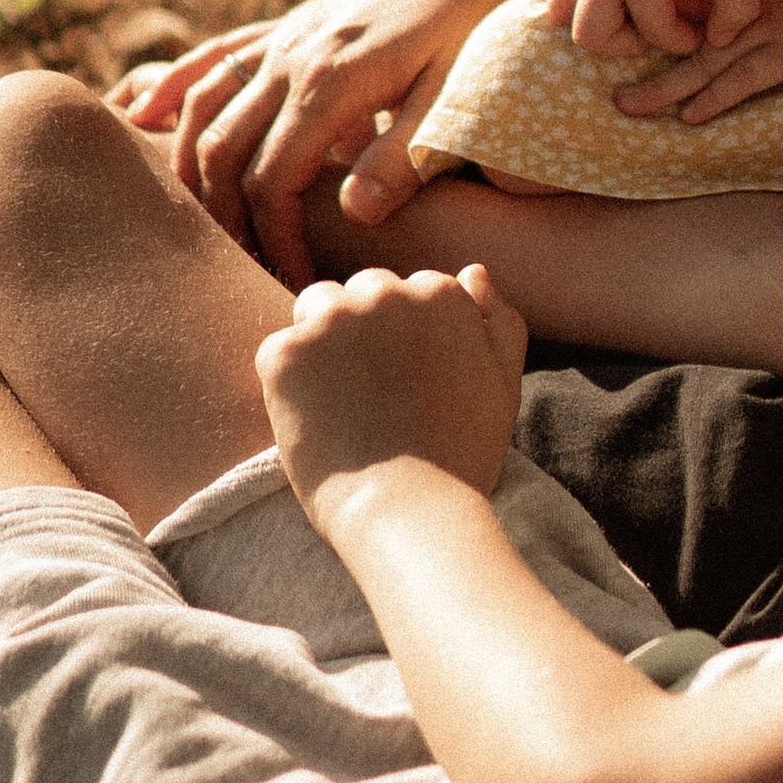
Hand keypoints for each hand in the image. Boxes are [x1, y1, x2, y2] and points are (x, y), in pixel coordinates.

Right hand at [114, 0, 494, 292]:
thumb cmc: (468, 31)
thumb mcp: (453, 98)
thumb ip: (404, 157)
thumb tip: (355, 216)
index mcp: (330, 86)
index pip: (272, 182)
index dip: (273, 238)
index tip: (291, 279)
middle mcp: (291, 59)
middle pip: (223, 151)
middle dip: (223, 217)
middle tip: (239, 269)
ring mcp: (283, 39)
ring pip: (204, 106)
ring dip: (189, 165)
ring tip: (197, 224)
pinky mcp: (287, 27)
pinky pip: (214, 56)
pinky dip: (171, 86)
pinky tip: (140, 112)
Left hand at [258, 261, 528, 524]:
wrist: (406, 511)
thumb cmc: (461, 457)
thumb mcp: (503, 385)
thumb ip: (499, 320)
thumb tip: (473, 271)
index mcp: (441, 293)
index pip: (411, 292)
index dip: (407, 339)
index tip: (409, 383)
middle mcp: (387, 292)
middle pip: (362, 291)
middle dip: (363, 329)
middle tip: (372, 395)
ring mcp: (333, 320)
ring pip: (316, 309)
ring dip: (322, 341)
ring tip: (339, 403)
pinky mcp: (287, 353)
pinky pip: (278, 352)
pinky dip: (288, 383)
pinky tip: (315, 422)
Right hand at [542, 0, 761, 57]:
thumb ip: (738, 8)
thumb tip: (716, 42)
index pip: (653, 33)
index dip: (687, 39)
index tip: (711, 25)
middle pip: (589, 34)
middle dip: (630, 42)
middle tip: (669, 24)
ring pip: (564, 11)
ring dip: (600, 23)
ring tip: (644, 12)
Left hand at [606, 0, 782, 126]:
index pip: (691, 8)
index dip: (656, 26)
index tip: (620, 40)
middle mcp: (752, 9)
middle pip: (687, 40)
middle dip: (645, 61)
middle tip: (606, 78)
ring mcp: (774, 31)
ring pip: (707, 64)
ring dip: (666, 87)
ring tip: (628, 105)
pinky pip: (748, 79)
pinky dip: (717, 98)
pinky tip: (690, 115)